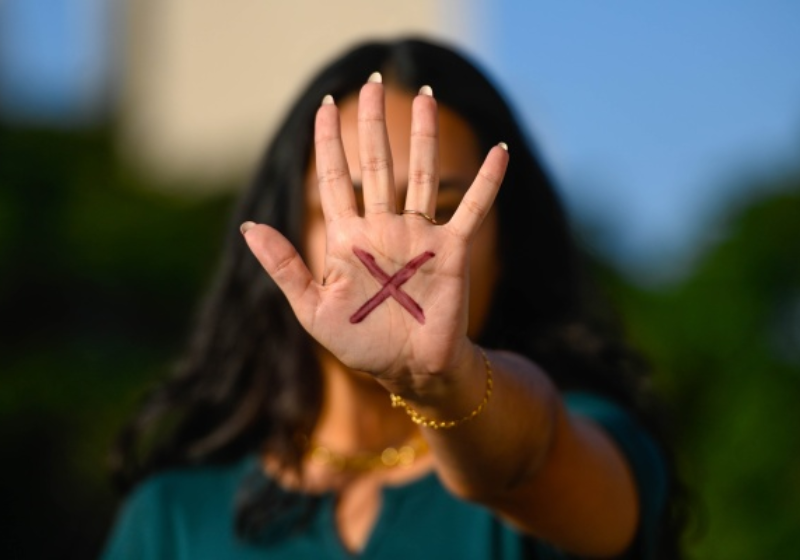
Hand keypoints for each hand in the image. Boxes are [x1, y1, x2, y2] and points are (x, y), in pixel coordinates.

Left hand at [242, 78, 507, 393]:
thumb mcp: (313, 309)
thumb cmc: (361, 344)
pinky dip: (485, 182)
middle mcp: (383, 228)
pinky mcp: (451, 250)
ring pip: (421, 174)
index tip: (325, 107)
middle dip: (372, 124)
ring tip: (428, 97)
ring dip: (425, 136)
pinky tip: (498, 151)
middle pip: (377, 164)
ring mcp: (419, 236)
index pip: (335, 180)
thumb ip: (285, 267)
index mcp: (348, 239)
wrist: (409, 371)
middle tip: (373, 83)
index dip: (329, 143)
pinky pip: (471, 208)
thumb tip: (248, 226)